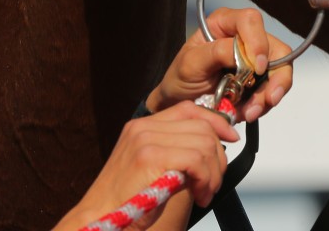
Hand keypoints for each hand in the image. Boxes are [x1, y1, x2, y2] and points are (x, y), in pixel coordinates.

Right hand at [52, 102, 236, 230]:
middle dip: (218, 157)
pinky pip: (197, 160)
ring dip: (213, 174)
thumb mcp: (154, 167)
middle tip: (213, 183)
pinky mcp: (150, 157)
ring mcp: (146, 140)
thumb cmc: (127, 201)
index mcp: (143, 126)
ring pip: (204, 144)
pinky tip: (200, 195)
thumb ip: (176, 149)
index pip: (189, 109)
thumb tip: (213, 146)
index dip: (216, 122)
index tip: (231, 137)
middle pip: (202, 128)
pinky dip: (206, 180)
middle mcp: (144, 127)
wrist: (97, 221)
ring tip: (205, 192)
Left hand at [147, 7, 293, 122]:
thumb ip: (216, 53)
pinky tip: (248, 112)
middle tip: (270, 99)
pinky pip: (274, 88)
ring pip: (280, 71)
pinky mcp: (260, 79)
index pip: (251, 21)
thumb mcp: (190, 64)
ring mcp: (256, 59)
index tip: (257, 68)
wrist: (181, 104)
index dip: (258, 42)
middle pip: (275, 47)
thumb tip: (245, 54)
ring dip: (269, 95)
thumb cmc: (180, 79)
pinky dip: (264, 104)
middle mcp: (246, 37)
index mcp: (226, 23)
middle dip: (277, 76)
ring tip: (249, 112)